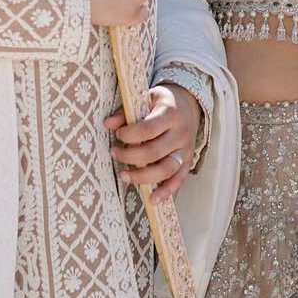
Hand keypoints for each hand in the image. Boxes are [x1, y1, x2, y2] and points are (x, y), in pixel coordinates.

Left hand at [105, 84, 200, 205]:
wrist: (189, 105)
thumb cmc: (163, 103)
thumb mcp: (146, 98)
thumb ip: (126, 112)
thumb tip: (107, 124)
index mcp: (170, 114)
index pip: (148, 129)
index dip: (129, 135)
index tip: (118, 135)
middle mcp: (180, 133)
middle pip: (154, 152)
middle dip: (129, 156)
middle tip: (114, 153)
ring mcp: (186, 150)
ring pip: (166, 169)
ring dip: (143, 177)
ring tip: (124, 176)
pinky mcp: (188, 162)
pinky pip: (178, 180)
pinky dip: (166, 192)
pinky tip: (152, 199)